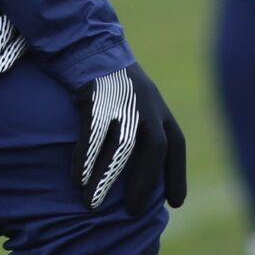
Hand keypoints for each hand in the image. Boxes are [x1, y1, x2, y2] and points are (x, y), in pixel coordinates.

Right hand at [77, 63, 186, 212]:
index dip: (177, 174)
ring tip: (93, 205)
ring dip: (107, 179)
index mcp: (158, 105)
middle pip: (154, 148)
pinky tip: (77, 180)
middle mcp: (146, 103)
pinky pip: (92, 136)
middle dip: (144, 182)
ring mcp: (122, 99)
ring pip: (120, 147)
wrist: (84, 43)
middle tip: (133, 212)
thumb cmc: (108, 77)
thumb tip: (141, 166)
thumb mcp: (135, 96)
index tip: (175, 203)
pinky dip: (84, 160)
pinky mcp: (96, 97)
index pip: (176, 143)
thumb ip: (143, 124)